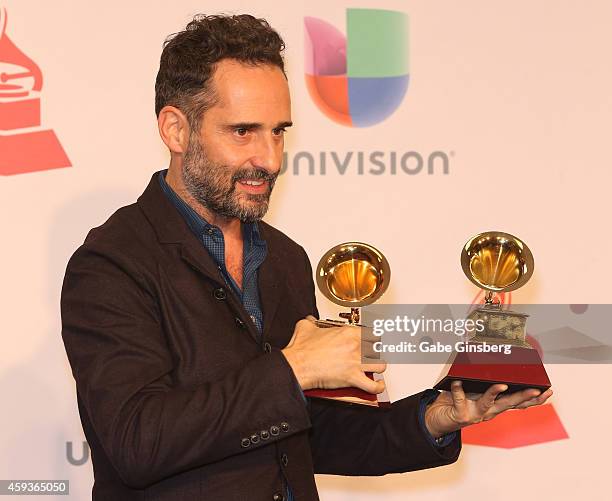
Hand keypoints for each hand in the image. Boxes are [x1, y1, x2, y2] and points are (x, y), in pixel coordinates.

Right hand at [281, 316, 386, 393]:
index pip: (371, 332)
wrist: (297, 366)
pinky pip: (373, 385)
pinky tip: (378, 385)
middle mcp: (355, 346)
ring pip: (380, 365)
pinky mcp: (352, 378)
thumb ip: (311, 321)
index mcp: (347, 332)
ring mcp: (355, 362)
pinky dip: (378, 387)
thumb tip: (309, 320)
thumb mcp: (306, 327)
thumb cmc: (302, 350)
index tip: (372, 339)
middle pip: (378, 347)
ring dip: (379, 367)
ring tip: (375, 368)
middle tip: (373, 354)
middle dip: (377, 351)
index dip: (373, 337)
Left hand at [424, 381, 553, 437]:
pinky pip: (460, 399)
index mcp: (495, 405)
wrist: (439, 418)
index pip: (519, 403)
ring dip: (495, 393)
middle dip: (525, 397)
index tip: (548, 390)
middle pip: (510, 404)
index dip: (534, 399)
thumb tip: (493, 361)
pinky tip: (457, 381)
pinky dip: (458, 389)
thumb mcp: (474, 389)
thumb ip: (484, 380)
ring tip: (502, 385)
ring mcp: (476, 414)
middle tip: (537, 390)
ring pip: (489, 403)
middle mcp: (489, 411)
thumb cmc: (458, 400)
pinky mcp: (461, 415)